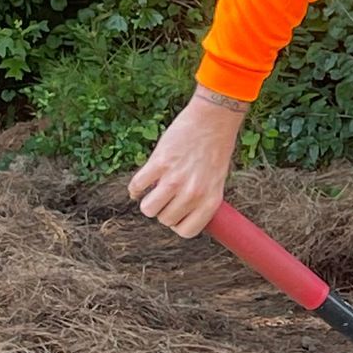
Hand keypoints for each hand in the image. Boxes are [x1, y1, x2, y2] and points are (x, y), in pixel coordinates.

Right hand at [127, 88, 243, 235]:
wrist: (213, 120)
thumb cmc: (216, 149)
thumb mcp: (216, 180)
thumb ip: (201, 199)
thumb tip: (179, 215)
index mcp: (210, 200)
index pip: (187, 231)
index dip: (178, 224)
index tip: (175, 214)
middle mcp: (193, 193)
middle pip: (165, 219)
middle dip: (162, 210)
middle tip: (165, 196)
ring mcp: (175, 179)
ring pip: (148, 209)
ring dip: (148, 202)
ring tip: (153, 191)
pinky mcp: (160, 163)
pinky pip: (138, 185)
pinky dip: (135, 188)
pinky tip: (141, 183)